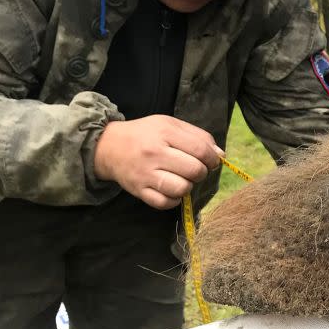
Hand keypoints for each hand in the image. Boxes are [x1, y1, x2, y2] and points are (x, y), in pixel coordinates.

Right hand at [94, 115, 222, 208]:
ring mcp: (145, 174)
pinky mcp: (138, 191)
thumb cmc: (145, 134)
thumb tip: (220, 155)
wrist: (108, 146)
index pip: (201, 150)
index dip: (213, 158)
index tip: (212, 161)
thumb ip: (198, 136)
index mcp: (165, 133)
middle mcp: (154, 154)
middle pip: (194, 170)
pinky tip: (172, 190)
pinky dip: (174, 200)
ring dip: (188, 186)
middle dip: (202, 172)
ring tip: (182, 178)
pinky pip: (165, 203)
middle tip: (195, 169)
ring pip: (182, 189)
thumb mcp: (170, 125)